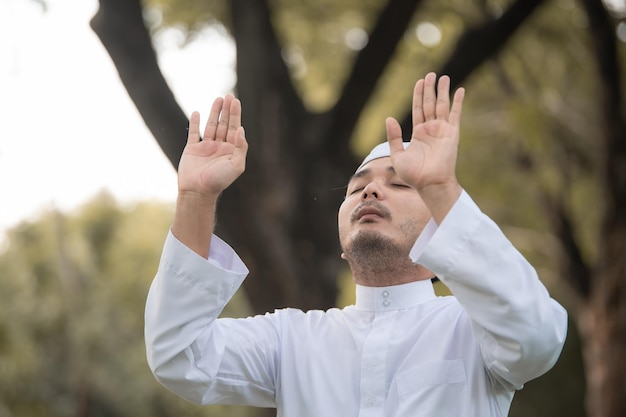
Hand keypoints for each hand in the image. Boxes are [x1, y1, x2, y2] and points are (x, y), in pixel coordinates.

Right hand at [178, 94, 247, 197]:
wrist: (198, 191)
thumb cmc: (219, 180)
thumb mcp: (236, 165)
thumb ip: (241, 147)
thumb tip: (241, 129)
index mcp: (231, 151)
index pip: (235, 129)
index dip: (235, 115)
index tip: (235, 101)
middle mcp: (219, 147)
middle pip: (224, 125)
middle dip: (227, 110)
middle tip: (229, 95)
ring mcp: (206, 148)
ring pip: (211, 126)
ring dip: (214, 113)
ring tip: (218, 99)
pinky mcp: (192, 149)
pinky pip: (193, 133)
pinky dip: (194, 123)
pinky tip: (196, 113)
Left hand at [386, 73, 463, 191]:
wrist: (429, 184)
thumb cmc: (413, 175)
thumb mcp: (397, 155)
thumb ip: (394, 137)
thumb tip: (389, 118)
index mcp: (418, 134)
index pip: (418, 109)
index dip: (418, 96)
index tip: (419, 82)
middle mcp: (431, 130)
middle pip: (430, 104)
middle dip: (430, 89)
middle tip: (430, 74)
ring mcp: (442, 130)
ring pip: (442, 105)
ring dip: (443, 91)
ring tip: (443, 77)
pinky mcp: (452, 133)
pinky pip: (455, 114)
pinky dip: (457, 102)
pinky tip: (459, 90)